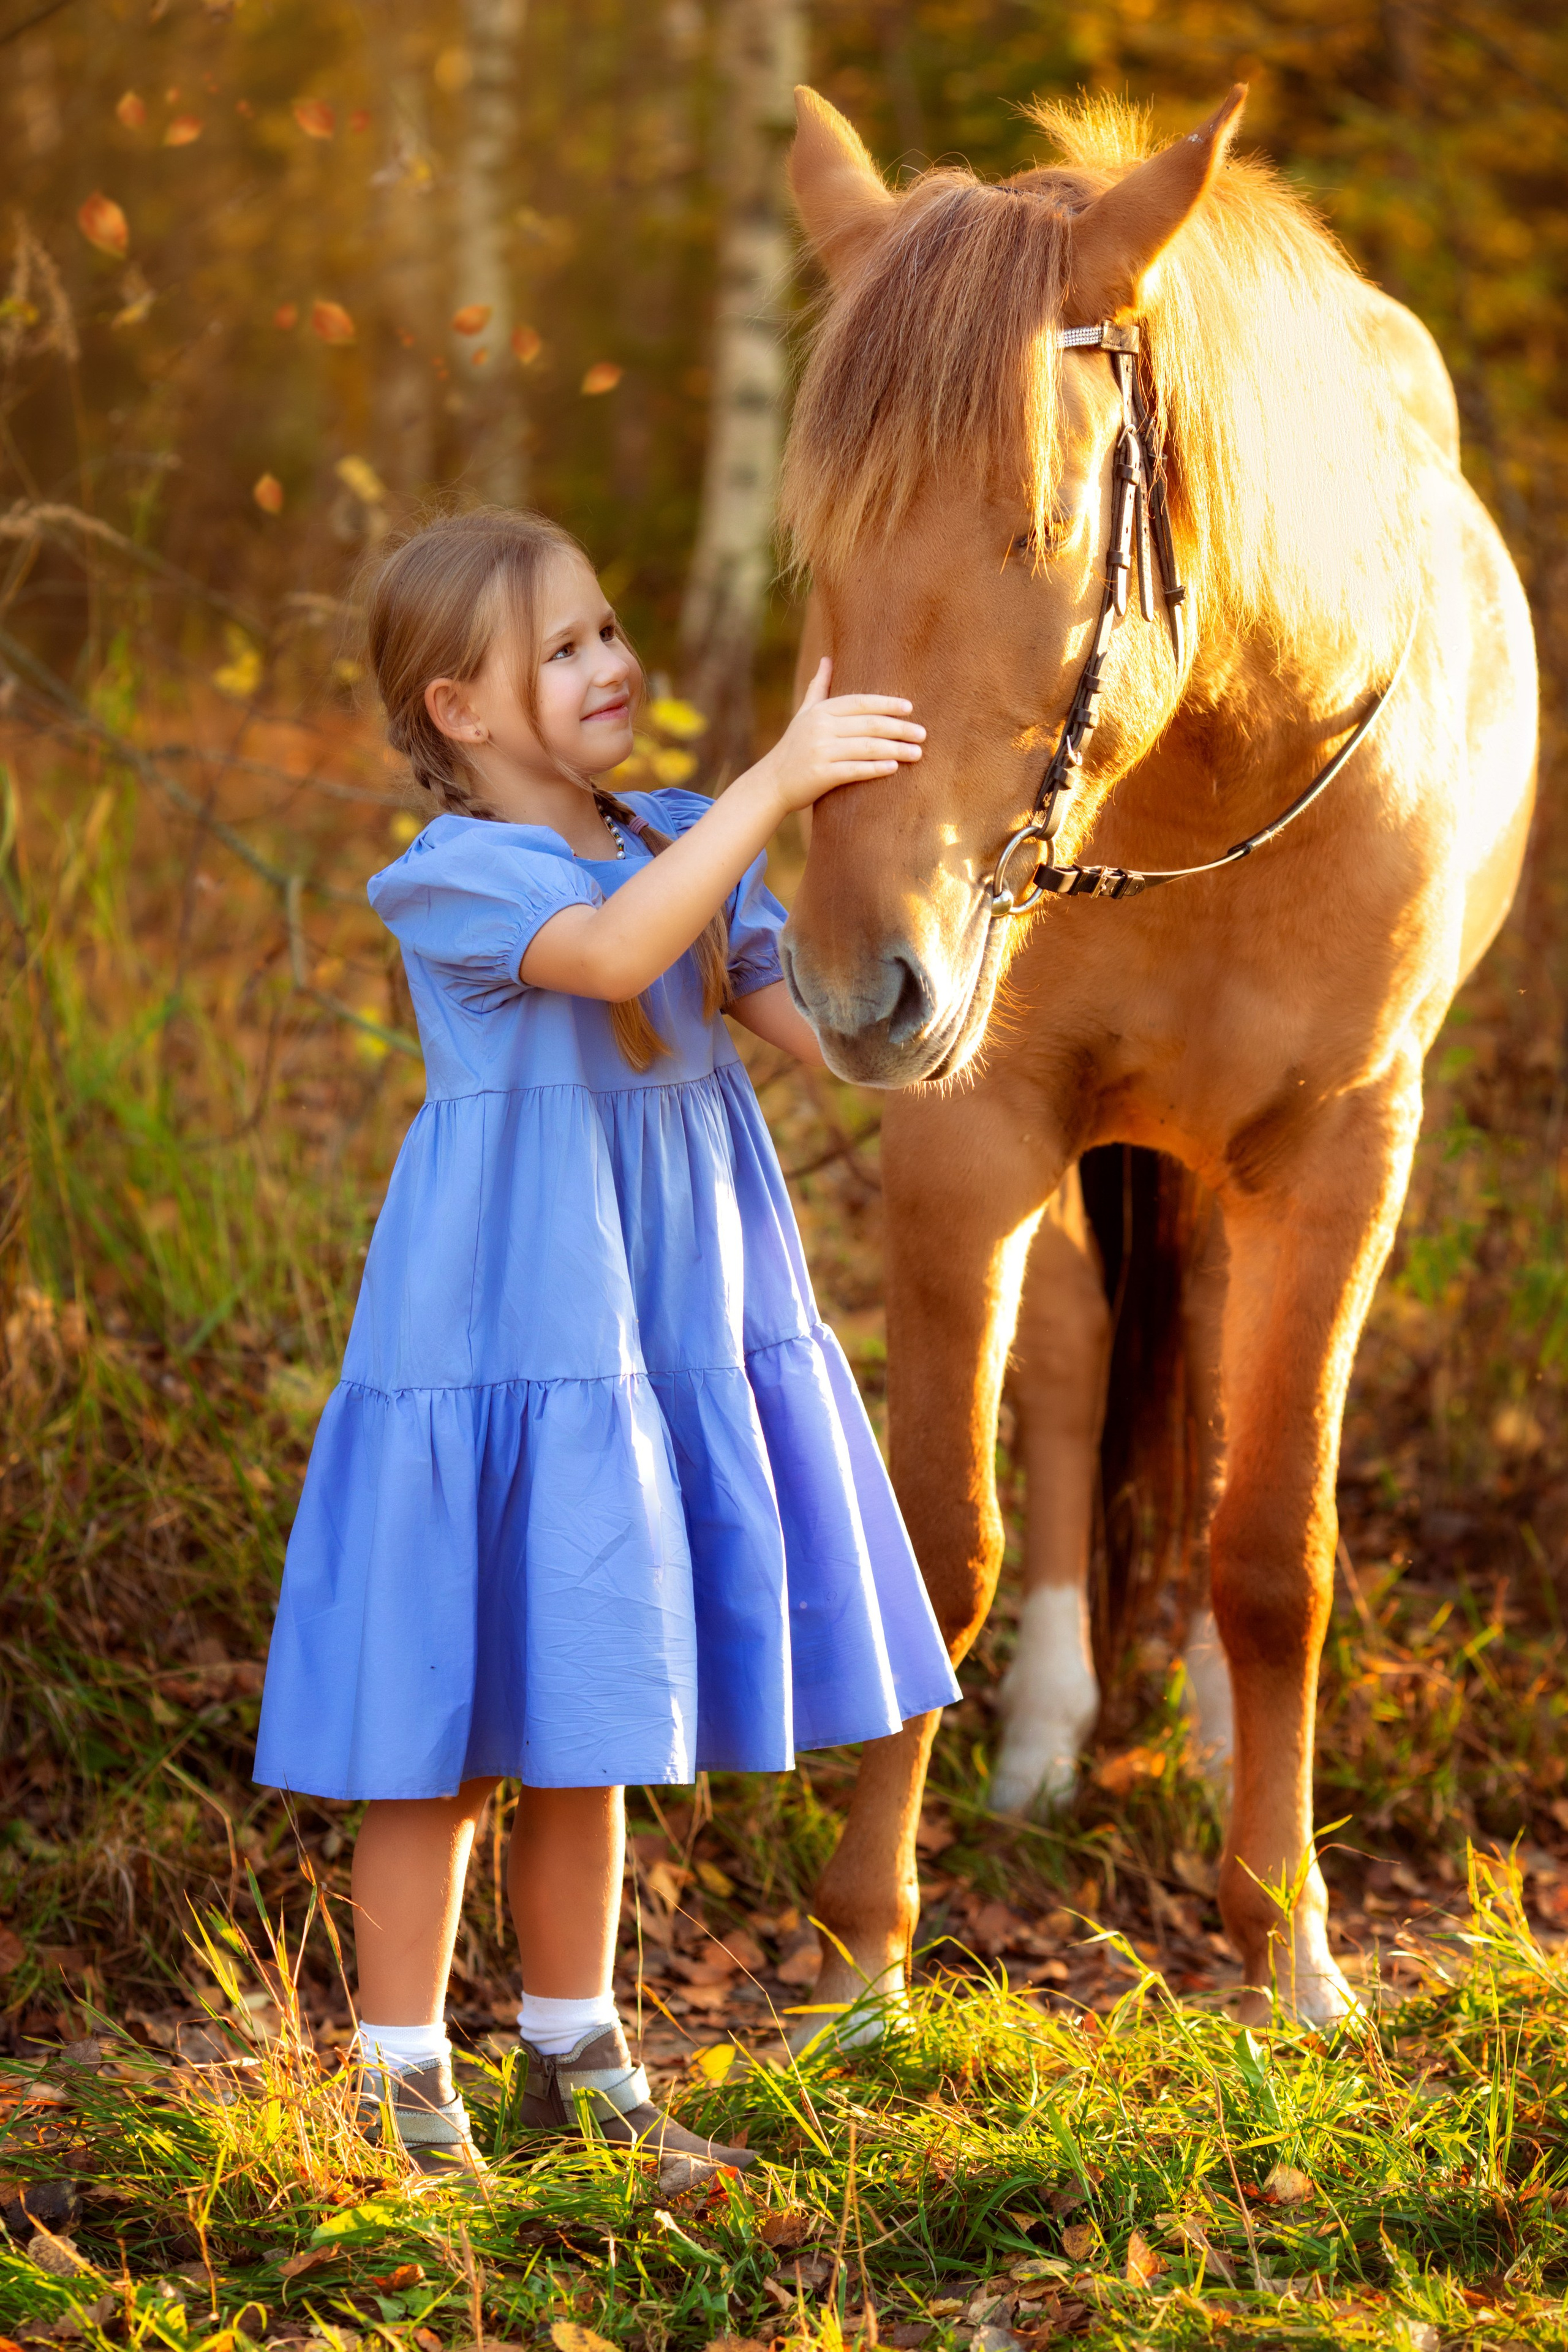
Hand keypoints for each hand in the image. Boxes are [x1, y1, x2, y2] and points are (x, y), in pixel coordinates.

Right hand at [750, 658, 923, 815]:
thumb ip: (818, 687)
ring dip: (895, 750)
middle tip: (922, 734)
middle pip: (868, 725)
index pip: (860, 703)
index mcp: (820, 712)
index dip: (886, 704)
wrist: (771, 783)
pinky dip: (875, 769)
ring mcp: (820, 751)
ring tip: (917, 753)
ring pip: (866, 747)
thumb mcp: (804, 714)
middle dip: (899, 728)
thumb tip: (827, 659)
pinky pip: (854, 770)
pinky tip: (893, 768)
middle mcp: (820, 729)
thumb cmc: (793, 747)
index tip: (909, 708)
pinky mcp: (820, 775)